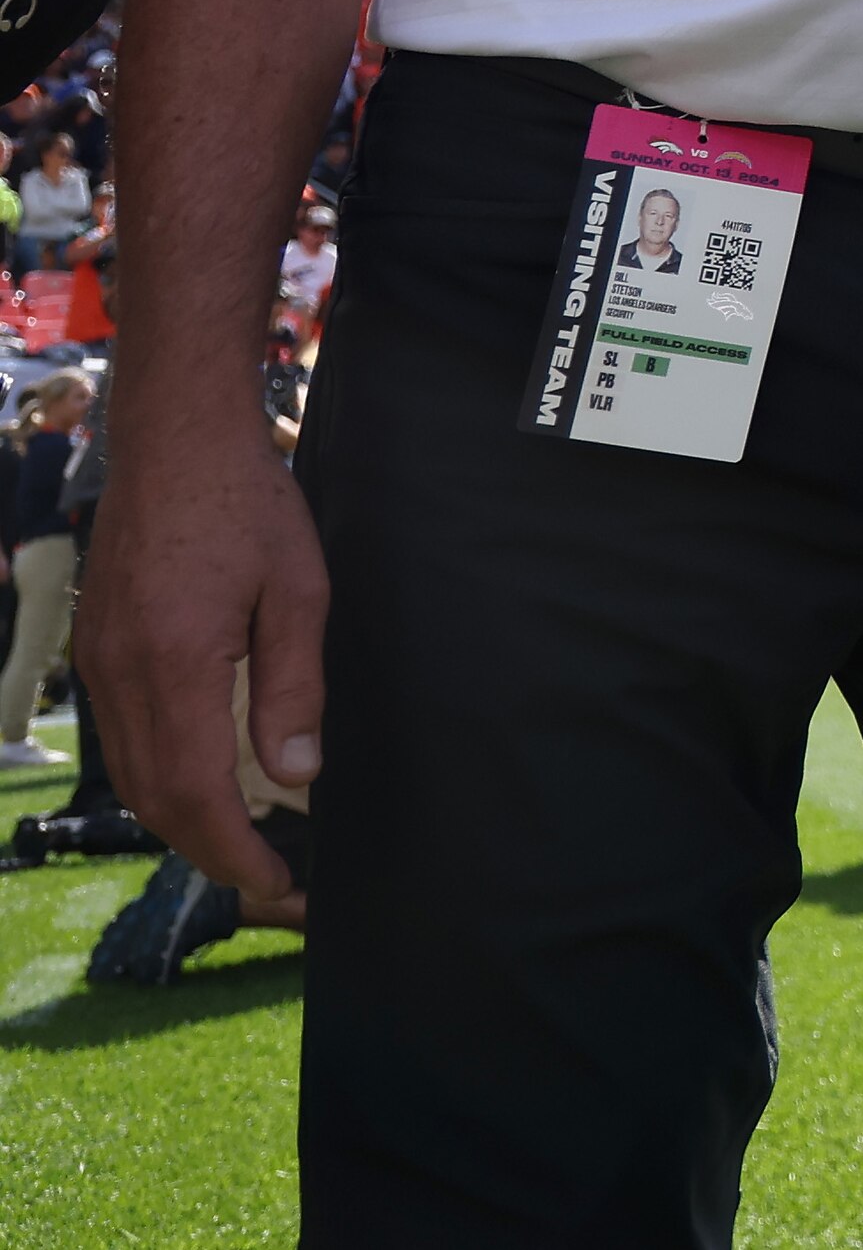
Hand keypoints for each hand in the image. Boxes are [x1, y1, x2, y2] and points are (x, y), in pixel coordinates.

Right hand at [78, 430, 321, 918]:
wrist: (174, 444)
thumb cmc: (246, 506)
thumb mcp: (298, 590)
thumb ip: (294, 686)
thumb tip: (295, 776)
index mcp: (174, 665)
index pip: (195, 793)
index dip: (234, 851)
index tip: (278, 884)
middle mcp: (122, 676)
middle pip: (155, 799)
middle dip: (211, 852)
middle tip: (272, 881)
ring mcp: (100, 665)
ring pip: (132, 777)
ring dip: (182, 822)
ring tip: (244, 845)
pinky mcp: (98, 652)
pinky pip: (124, 740)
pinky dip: (160, 780)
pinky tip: (202, 784)